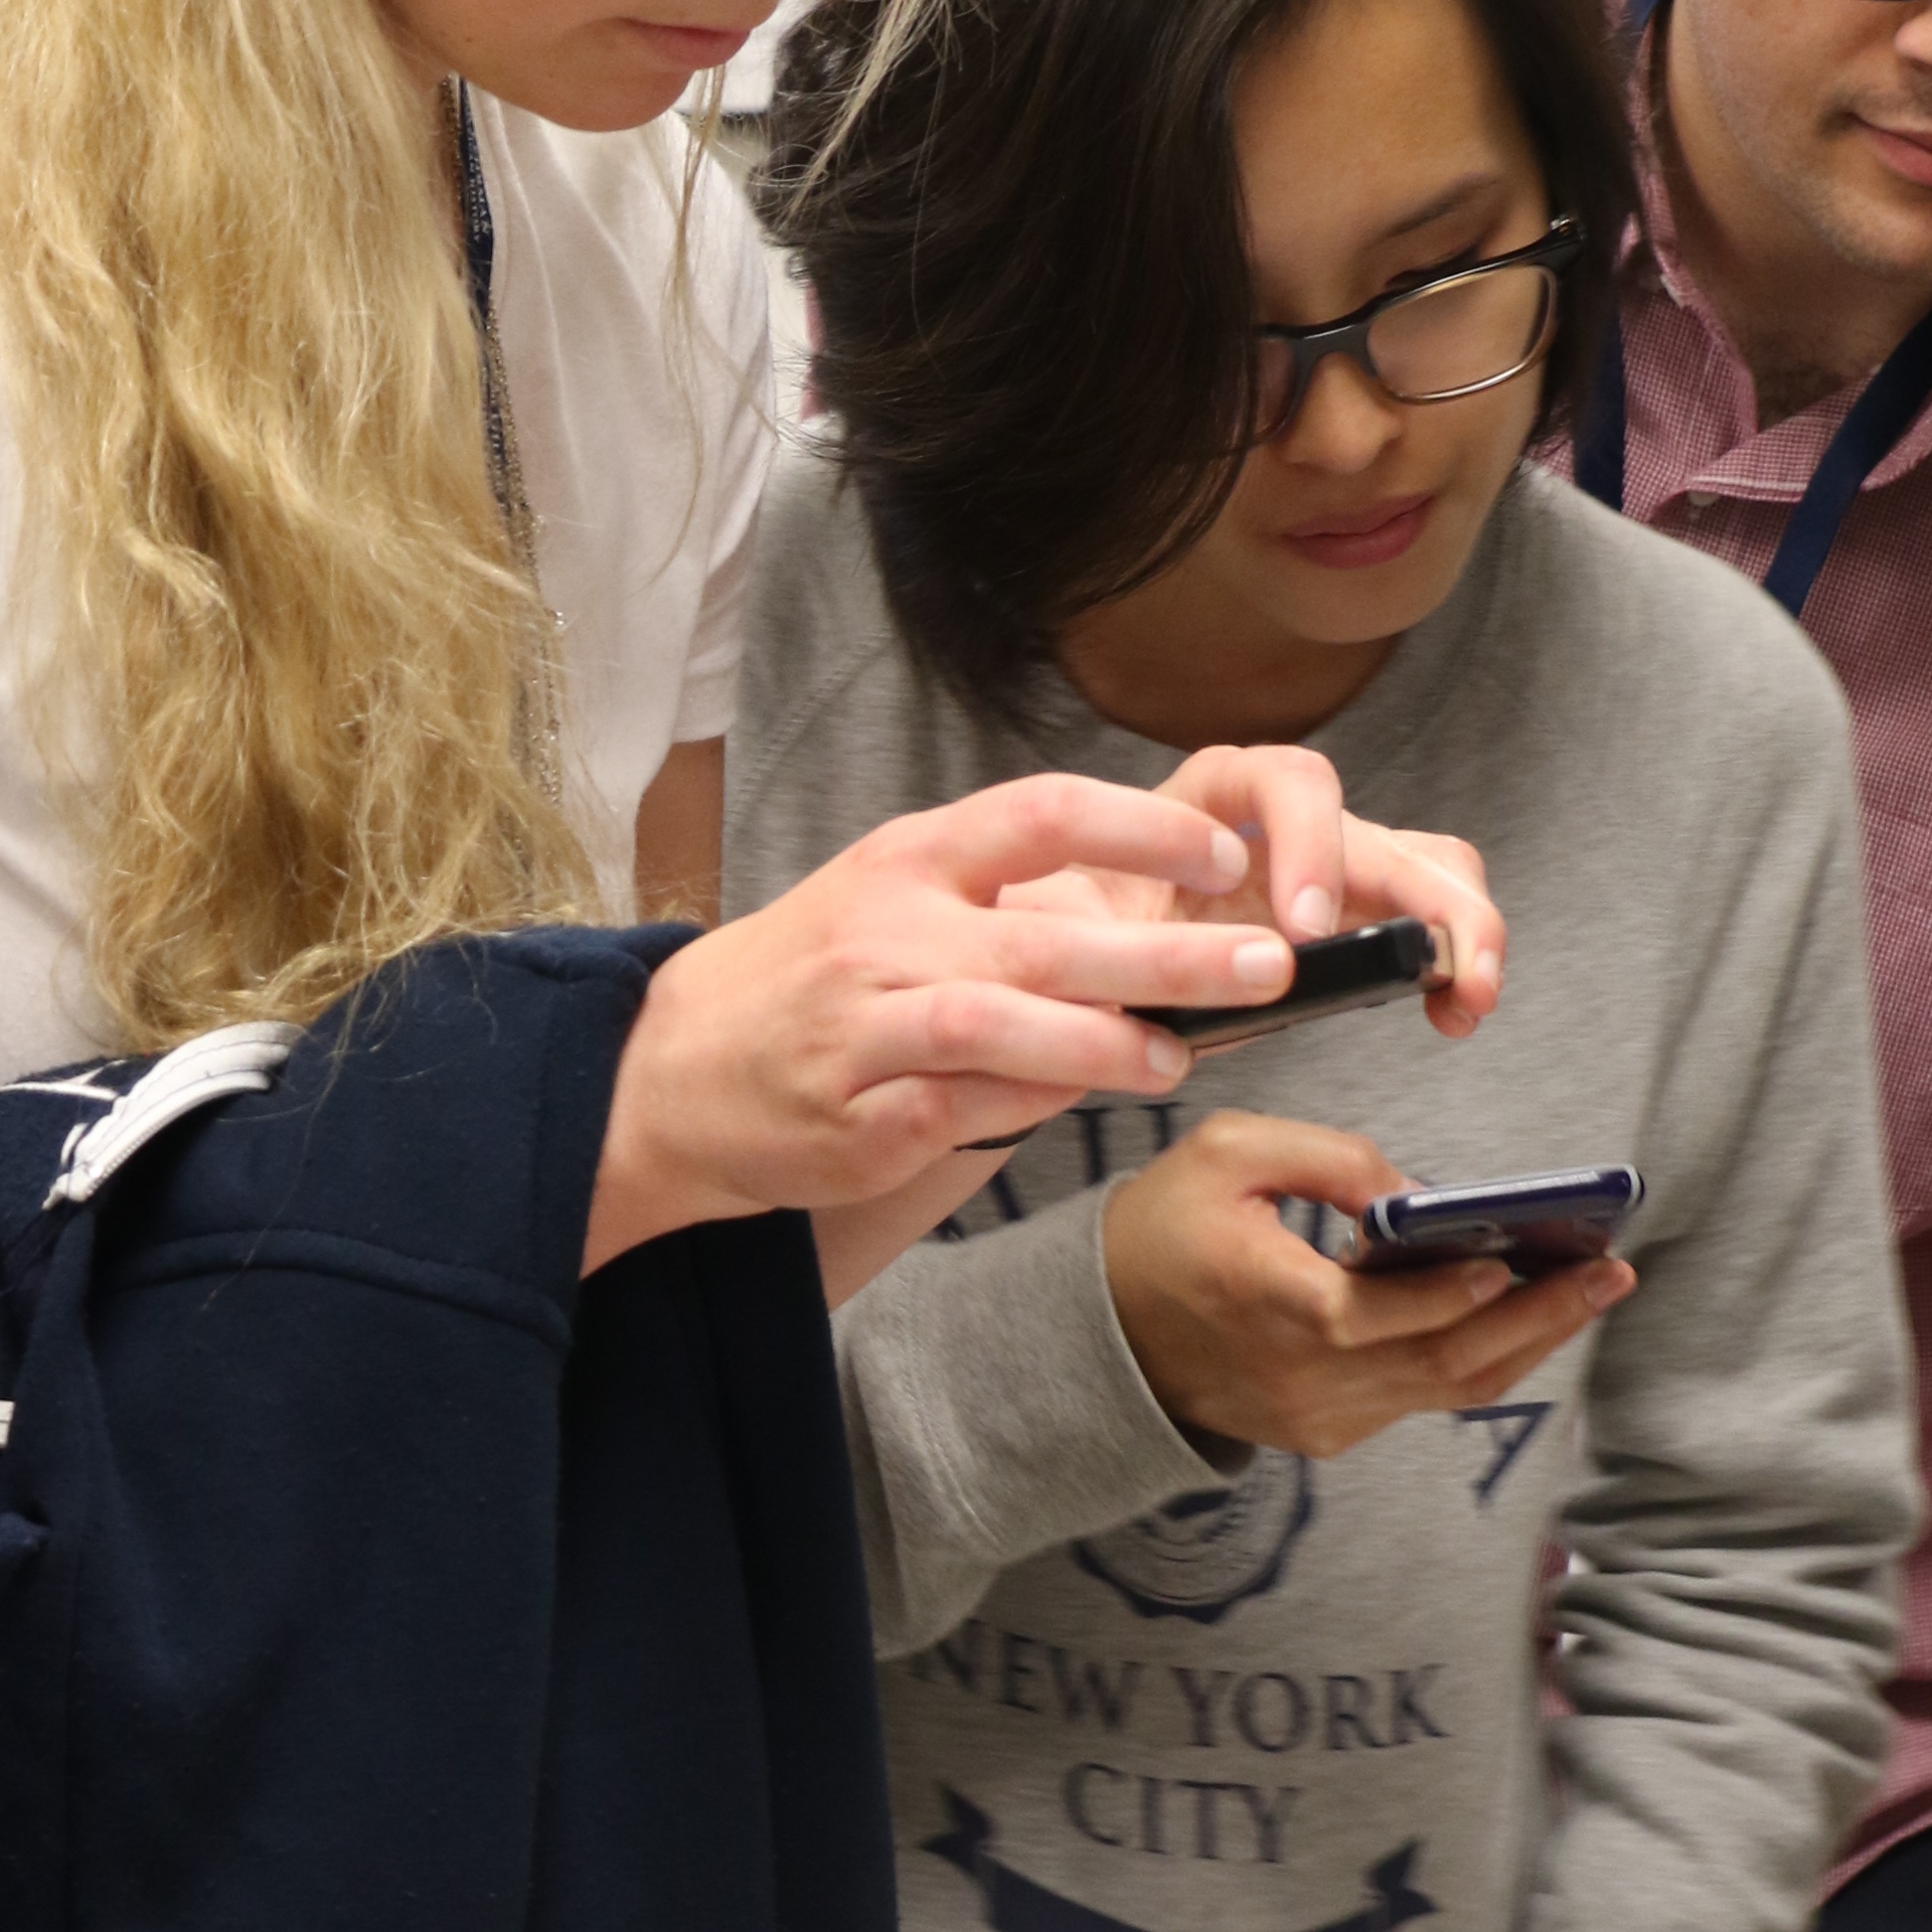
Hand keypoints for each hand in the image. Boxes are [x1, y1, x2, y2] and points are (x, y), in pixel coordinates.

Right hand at [583, 776, 1296, 1282]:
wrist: (666, 1067)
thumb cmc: (812, 978)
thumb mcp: (895, 899)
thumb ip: (1008, 904)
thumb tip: (1151, 925)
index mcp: (909, 859)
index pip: (1043, 814)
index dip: (1144, 829)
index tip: (1227, 851)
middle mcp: (886, 933)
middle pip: (1046, 939)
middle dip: (1167, 956)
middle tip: (1265, 970)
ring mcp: (867, 1028)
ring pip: (999, 1030)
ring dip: (1102, 1047)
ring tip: (1175, 1058)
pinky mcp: (859, 1117)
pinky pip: (963, 1113)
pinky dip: (1026, 1111)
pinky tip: (1071, 1106)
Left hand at [1019, 748, 1503, 1046]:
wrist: (1059, 976)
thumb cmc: (1057, 942)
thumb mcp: (1055, 931)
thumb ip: (1088, 935)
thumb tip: (1127, 971)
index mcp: (1206, 804)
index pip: (1275, 781)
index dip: (1307, 843)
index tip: (1305, 931)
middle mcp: (1280, 830)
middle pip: (1374, 826)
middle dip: (1424, 893)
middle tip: (1439, 971)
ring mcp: (1330, 875)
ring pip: (1426, 864)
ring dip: (1461, 923)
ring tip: (1468, 999)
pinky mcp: (1358, 925)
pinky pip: (1428, 919)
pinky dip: (1454, 959)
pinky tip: (1453, 1014)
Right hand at [1101, 1113, 1630, 1460]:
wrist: (1100, 1336)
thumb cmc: (1162, 1229)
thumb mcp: (1230, 1152)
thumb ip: (1331, 1157)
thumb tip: (1418, 1191)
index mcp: (1280, 1307)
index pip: (1396, 1313)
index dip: (1466, 1291)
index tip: (1525, 1253)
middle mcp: (1310, 1380)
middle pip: (1450, 1362)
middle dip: (1541, 1316)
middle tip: (1610, 1273)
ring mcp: (1323, 1418)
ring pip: (1449, 1390)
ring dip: (1527, 1341)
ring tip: (1589, 1291)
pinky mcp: (1329, 1432)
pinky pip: (1423, 1400)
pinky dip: (1479, 1360)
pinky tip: (1523, 1315)